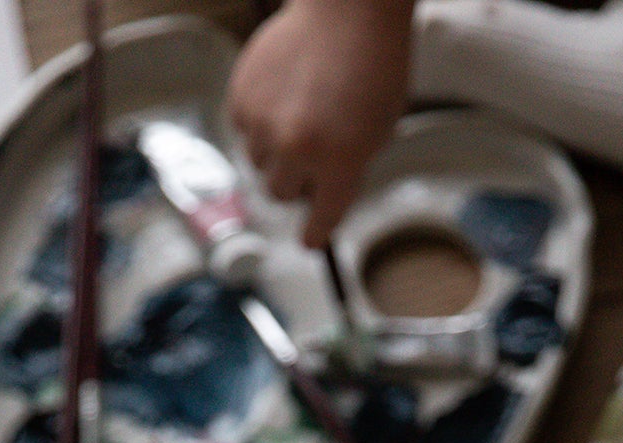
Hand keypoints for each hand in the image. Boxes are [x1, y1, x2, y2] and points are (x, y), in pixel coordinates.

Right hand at [228, 0, 413, 247]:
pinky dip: (258, 120)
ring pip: (259, 162)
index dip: (316, 233)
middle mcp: (297, 150)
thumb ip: (349, 167)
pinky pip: (243, 129)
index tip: (310, 239)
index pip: (321, 221)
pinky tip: (280, 96)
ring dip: (274, 150)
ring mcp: (265, 123)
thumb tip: (322, 193)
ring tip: (295, 115)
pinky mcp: (242, 96)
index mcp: (339, 165)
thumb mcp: (380, 131)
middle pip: (280, 193)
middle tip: (307, 157)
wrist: (349, 10)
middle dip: (294, 182)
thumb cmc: (373, 64)